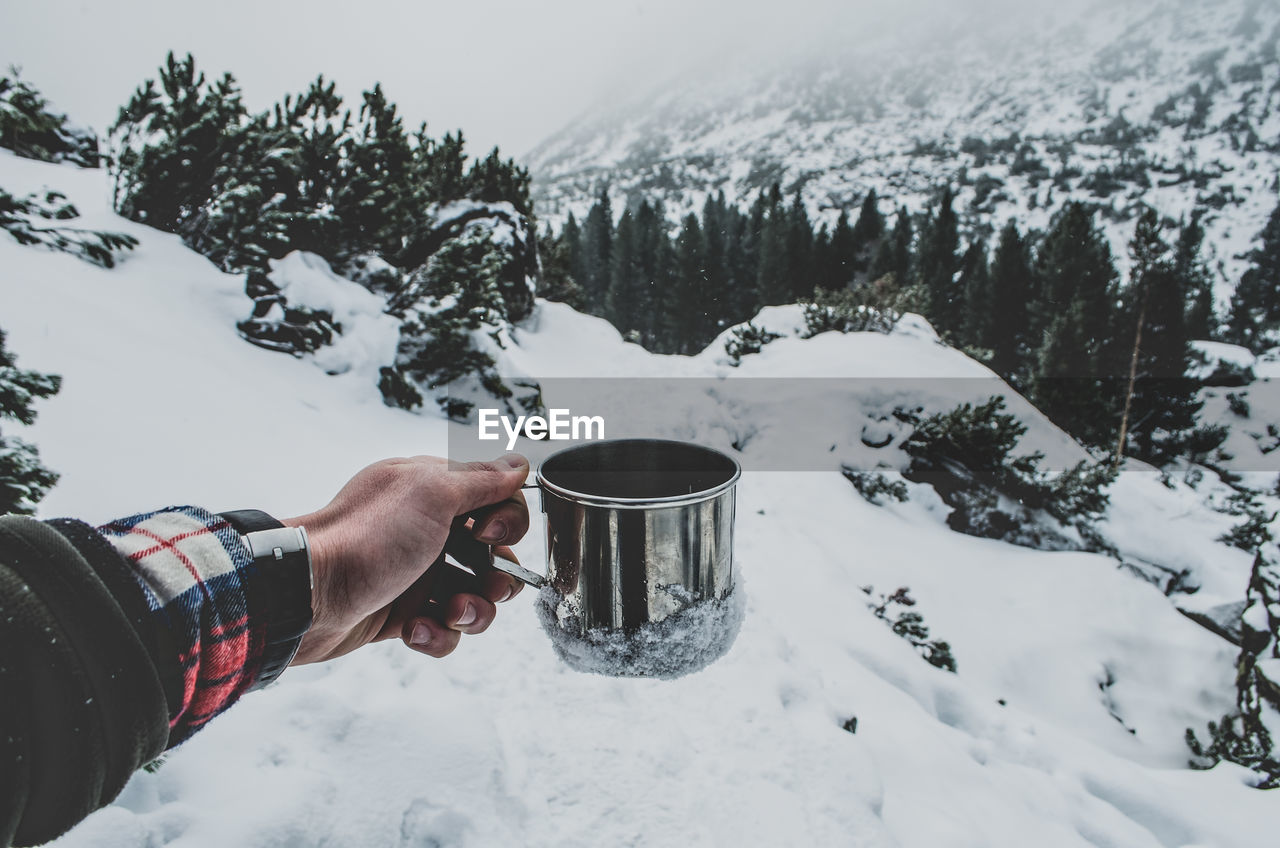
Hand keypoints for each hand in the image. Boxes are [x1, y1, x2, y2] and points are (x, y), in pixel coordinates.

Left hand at [282, 454, 530, 663]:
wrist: (306, 595)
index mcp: (433, 492)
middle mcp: (428, 530)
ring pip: (473, 598)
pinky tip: (413, 630)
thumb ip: (481, 479)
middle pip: (492, 556)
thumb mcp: (431, 494)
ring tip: (449, 614)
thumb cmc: (367, 538)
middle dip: (499, 577)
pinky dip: (437, 634)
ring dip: (473, 612)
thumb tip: (519, 464)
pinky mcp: (403, 614)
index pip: (496, 501)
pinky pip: (442, 629)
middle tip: (488, 585)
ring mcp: (416, 574)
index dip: (506, 522)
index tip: (489, 534)